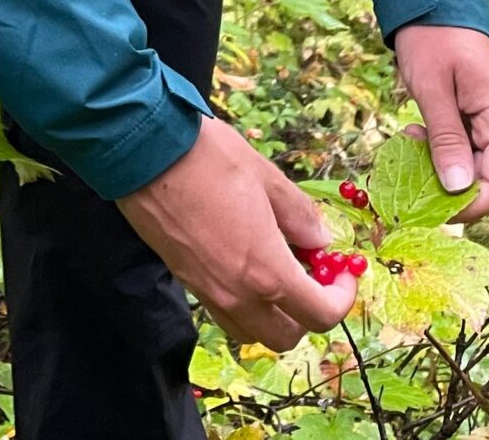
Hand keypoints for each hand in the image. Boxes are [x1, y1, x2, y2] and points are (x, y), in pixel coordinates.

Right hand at [116, 116, 357, 349]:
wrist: (145, 153)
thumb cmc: (209, 159)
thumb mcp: (269, 179)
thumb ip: (301, 217)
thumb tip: (321, 241)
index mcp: (267, 271)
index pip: (320, 315)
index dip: (342, 298)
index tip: (343, 272)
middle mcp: (237, 294)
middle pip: (287, 335)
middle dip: (310, 311)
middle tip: (315, 273)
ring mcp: (208, 292)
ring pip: (253, 331)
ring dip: (276, 314)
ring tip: (281, 270)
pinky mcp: (186, 282)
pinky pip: (225, 314)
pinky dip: (246, 304)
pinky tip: (248, 263)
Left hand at [392, 23, 488, 224]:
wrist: (434, 2)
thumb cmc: (432, 40)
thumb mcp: (432, 89)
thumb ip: (446, 139)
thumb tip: (457, 189)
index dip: (470, 207)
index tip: (431, 207)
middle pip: (488, 181)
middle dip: (449, 188)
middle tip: (412, 166)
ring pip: (474, 169)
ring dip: (441, 169)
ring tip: (411, 142)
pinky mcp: (478, 119)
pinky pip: (465, 151)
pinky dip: (440, 153)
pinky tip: (417, 136)